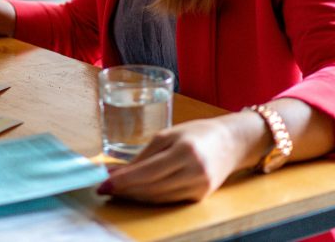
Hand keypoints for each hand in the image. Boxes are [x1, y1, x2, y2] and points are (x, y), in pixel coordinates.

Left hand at [97, 117, 248, 202]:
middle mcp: (194, 172)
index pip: (147, 172)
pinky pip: (168, 200)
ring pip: (158, 197)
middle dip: (125, 190)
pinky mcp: (200, 197)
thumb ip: (144, 154)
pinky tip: (136, 192)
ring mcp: (199, 188)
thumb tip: (116, 170)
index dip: (123, 180)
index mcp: (185, 151)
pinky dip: (149, 197)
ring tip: (116, 190)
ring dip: (134, 196)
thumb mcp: (168, 135)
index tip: (103, 183)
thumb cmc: (197, 133)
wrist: (231, 143)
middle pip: (151, 188)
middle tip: (104, 188)